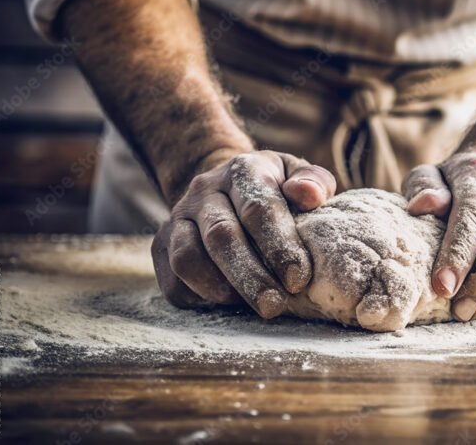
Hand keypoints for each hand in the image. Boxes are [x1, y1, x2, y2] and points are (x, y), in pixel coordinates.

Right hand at [151, 150, 335, 317]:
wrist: (227, 188)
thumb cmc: (276, 190)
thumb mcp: (299, 176)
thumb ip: (314, 182)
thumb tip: (310, 196)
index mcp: (244, 169)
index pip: (257, 207)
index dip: (278, 245)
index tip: (298, 278)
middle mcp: (205, 189)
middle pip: (221, 235)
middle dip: (250, 276)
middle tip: (274, 306)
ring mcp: (178, 217)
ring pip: (187, 258)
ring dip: (220, 289)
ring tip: (251, 306)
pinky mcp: (161, 245)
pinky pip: (173, 280)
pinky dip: (199, 297)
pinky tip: (228, 303)